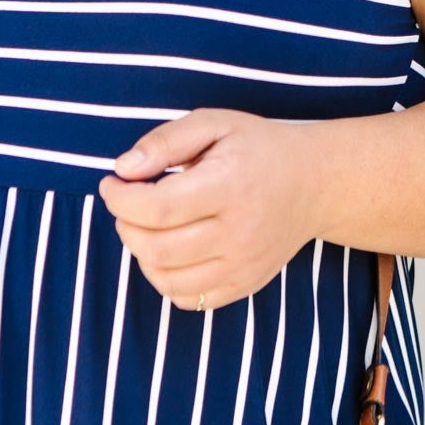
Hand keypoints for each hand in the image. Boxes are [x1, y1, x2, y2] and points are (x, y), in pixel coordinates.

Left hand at [97, 109, 319, 312]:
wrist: (313, 183)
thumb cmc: (256, 148)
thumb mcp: (214, 124)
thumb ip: (165, 142)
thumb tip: (124, 169)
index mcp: (230, 186)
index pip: (157, 207)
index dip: (120, 199)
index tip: (111, 183)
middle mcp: (239, 232)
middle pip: (157, 247)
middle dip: (124, 225)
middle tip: (126, 204)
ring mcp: (244, 264)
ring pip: (166, 279)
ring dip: (140, 253)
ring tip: (145, 226)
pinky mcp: (246, 284)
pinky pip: (188, 300)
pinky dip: (164, 279)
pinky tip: (167, 251)